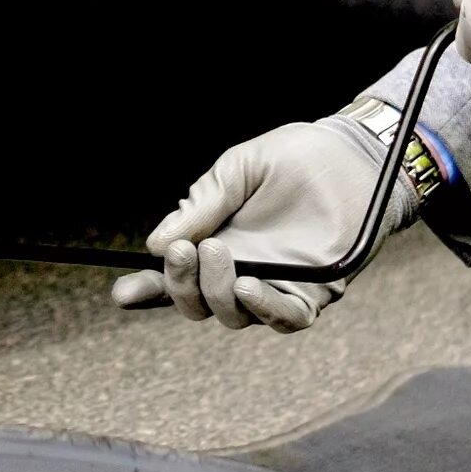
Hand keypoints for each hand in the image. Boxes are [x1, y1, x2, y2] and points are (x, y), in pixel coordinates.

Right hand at [109, 116, 403, 331]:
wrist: (348, 153)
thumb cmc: (291, 159)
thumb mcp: (236, 170)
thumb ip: (201, 206)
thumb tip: (157, 245)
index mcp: (213, 244)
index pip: (175, 278)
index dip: (146, 290)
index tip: (122, 292)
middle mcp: (239, 273)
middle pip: (197, 305)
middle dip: (181, 285)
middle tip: (186, 251)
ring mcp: (276, 286)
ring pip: (235, 315)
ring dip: (218, 292)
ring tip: (219, 252)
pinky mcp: (314, 293)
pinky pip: (286, 318)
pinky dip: (265, 309)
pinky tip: (251, 285)